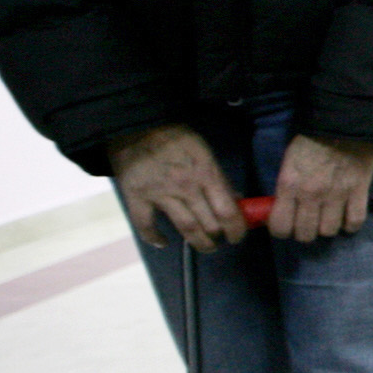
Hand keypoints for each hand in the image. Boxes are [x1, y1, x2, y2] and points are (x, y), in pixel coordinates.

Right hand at [108, 123, 244, 251]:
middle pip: (209, 223)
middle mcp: (186, 187)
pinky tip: (163, 242)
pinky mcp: (137, 197)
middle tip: (220, 239)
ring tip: (206, 247)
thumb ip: (219, 176)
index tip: (237, 236)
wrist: (135, 126)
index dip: (236, 229)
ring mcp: (161, 194)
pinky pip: (146, 225)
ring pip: (186, 228)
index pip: (227, 210)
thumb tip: (236, 199)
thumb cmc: (174, 137)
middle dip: (218, 236)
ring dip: (199, 243)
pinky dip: (155, 238)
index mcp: (206, 173)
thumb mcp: (204, 151)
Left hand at [267, 131, 372, 242]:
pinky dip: (350, 224)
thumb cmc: (311, 140)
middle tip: (307, 222)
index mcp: (290, 185)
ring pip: (329, 231)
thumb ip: (286, 187)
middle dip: (304, 232)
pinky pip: (355, 221)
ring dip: (327, 227)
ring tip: (328, 218)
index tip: (286, 226)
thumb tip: (282, 209)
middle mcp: (311, 194)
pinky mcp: (359, 191)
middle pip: (306, 234)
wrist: (342, 122)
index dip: (281, 231)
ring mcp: (337, 195)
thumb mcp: (288, 162)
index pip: (280, 226)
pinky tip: (347, 218)